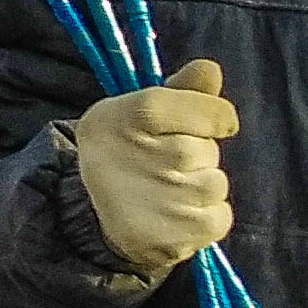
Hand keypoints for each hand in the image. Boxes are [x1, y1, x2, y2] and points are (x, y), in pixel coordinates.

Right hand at [73, 59, 237, 278]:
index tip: (198, 126)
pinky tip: (175, 214)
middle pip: (210, 151)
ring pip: (215, 184)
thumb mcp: (138, 109)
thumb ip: (181, 90)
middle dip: (195, 155)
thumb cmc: (123, 150)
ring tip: (165, 190)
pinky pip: (219, 217)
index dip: (213, 118)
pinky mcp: (175, 237)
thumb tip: (210, 69)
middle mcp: (150, 156)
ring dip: (198, 187)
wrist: (88, 211)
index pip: (214, 113)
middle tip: (160, 163)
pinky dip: (204, 218)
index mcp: (136, 113)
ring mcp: (164, 200)